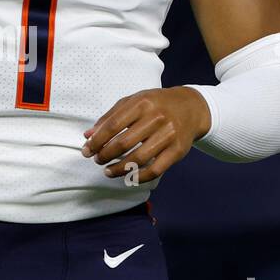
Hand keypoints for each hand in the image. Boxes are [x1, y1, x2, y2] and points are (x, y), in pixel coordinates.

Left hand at [81, 87, 211, 182]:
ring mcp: (169, 135)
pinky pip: (156, 169)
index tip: (87, 150)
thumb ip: (110, 117)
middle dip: (105, 155)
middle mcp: (157, 117)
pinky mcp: (178, 150)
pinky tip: (128, 177)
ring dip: (119, 169)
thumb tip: (88, 136)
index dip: (96, 141)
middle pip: (124, 143)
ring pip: (139, 158)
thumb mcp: (133, 102)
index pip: (113, 125)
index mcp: (142, 103)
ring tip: (108, 171)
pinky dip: (139, 177)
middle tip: (97, 160)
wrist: (192, 107)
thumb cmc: (156, 104)